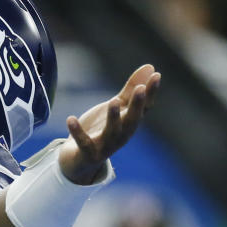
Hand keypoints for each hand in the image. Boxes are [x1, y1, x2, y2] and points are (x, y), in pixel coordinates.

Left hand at [58, 64, 160, 183]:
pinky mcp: (88, 153)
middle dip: (137, 106)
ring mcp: (106, 146)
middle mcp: (121, 135)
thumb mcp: (117, 108)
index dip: (151, 93)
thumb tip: (150, 67)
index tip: (156, 75)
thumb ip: (130, 90)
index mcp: (129, 123)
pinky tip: (70, 118)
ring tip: (114, 101)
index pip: (144, 108)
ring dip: (114, 118)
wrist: (79, 159)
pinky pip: (83, 143)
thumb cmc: (101, 129)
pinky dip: (78, 132)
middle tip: (141, 89)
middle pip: (132, 121)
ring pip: (112, 133)